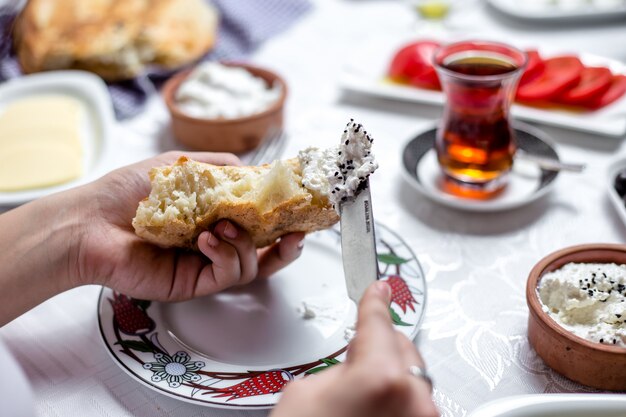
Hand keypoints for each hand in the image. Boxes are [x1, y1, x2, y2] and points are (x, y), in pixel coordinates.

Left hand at [73, 151, 304, 300]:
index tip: (300, 210)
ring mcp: (205, 265)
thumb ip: (220, 167)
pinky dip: (226, 256)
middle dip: (286, 247)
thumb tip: (255, 168)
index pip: (258, 223)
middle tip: (295, 236)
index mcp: (214, 217)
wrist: (90, 220)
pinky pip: (226, 276)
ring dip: (246, 246)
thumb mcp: (181, 166)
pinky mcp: (192, 284)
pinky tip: (208, 240)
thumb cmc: (129, 191)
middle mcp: (215, 243)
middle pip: (264, 254)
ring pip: (250, 267)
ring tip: (222, 227)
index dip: (282, 220)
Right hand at [271, 282, 438, 416]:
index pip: (378, 322)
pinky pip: (415, 405)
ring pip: (412, 378)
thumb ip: (337, 366)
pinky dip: (397, 402)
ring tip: (358, 402)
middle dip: (381, 346)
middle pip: (402, 347)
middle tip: (354, 360)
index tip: (378, 287)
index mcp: (381, 375)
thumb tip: (353, 366)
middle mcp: (414, 398)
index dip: (374, 301)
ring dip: (389, 379)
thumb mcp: (304, 393)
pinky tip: (372, 413)